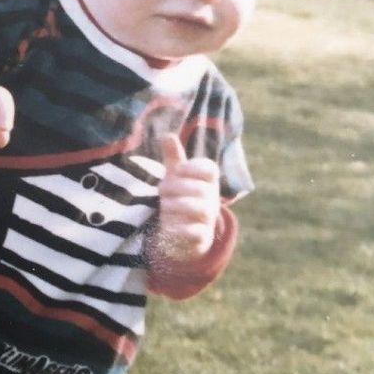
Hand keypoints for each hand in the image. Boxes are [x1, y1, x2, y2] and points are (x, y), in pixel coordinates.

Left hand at [155, 133, 220, 260]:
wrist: (186, 234)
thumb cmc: (182, 197)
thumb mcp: (176, 177)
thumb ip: (174, 158)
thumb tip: (167, 135)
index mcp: (208, 182)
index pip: (209, 168)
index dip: (191, 167)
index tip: (177, 170)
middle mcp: (212, 199)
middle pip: (200, 188)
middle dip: (176, 187)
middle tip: (162, 189)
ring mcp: (208, 219)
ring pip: (198, 209)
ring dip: (176, 205)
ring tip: (164, 206)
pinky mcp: (202, 239)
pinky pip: (195, 232)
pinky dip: (179, 229)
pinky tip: (167, 226)